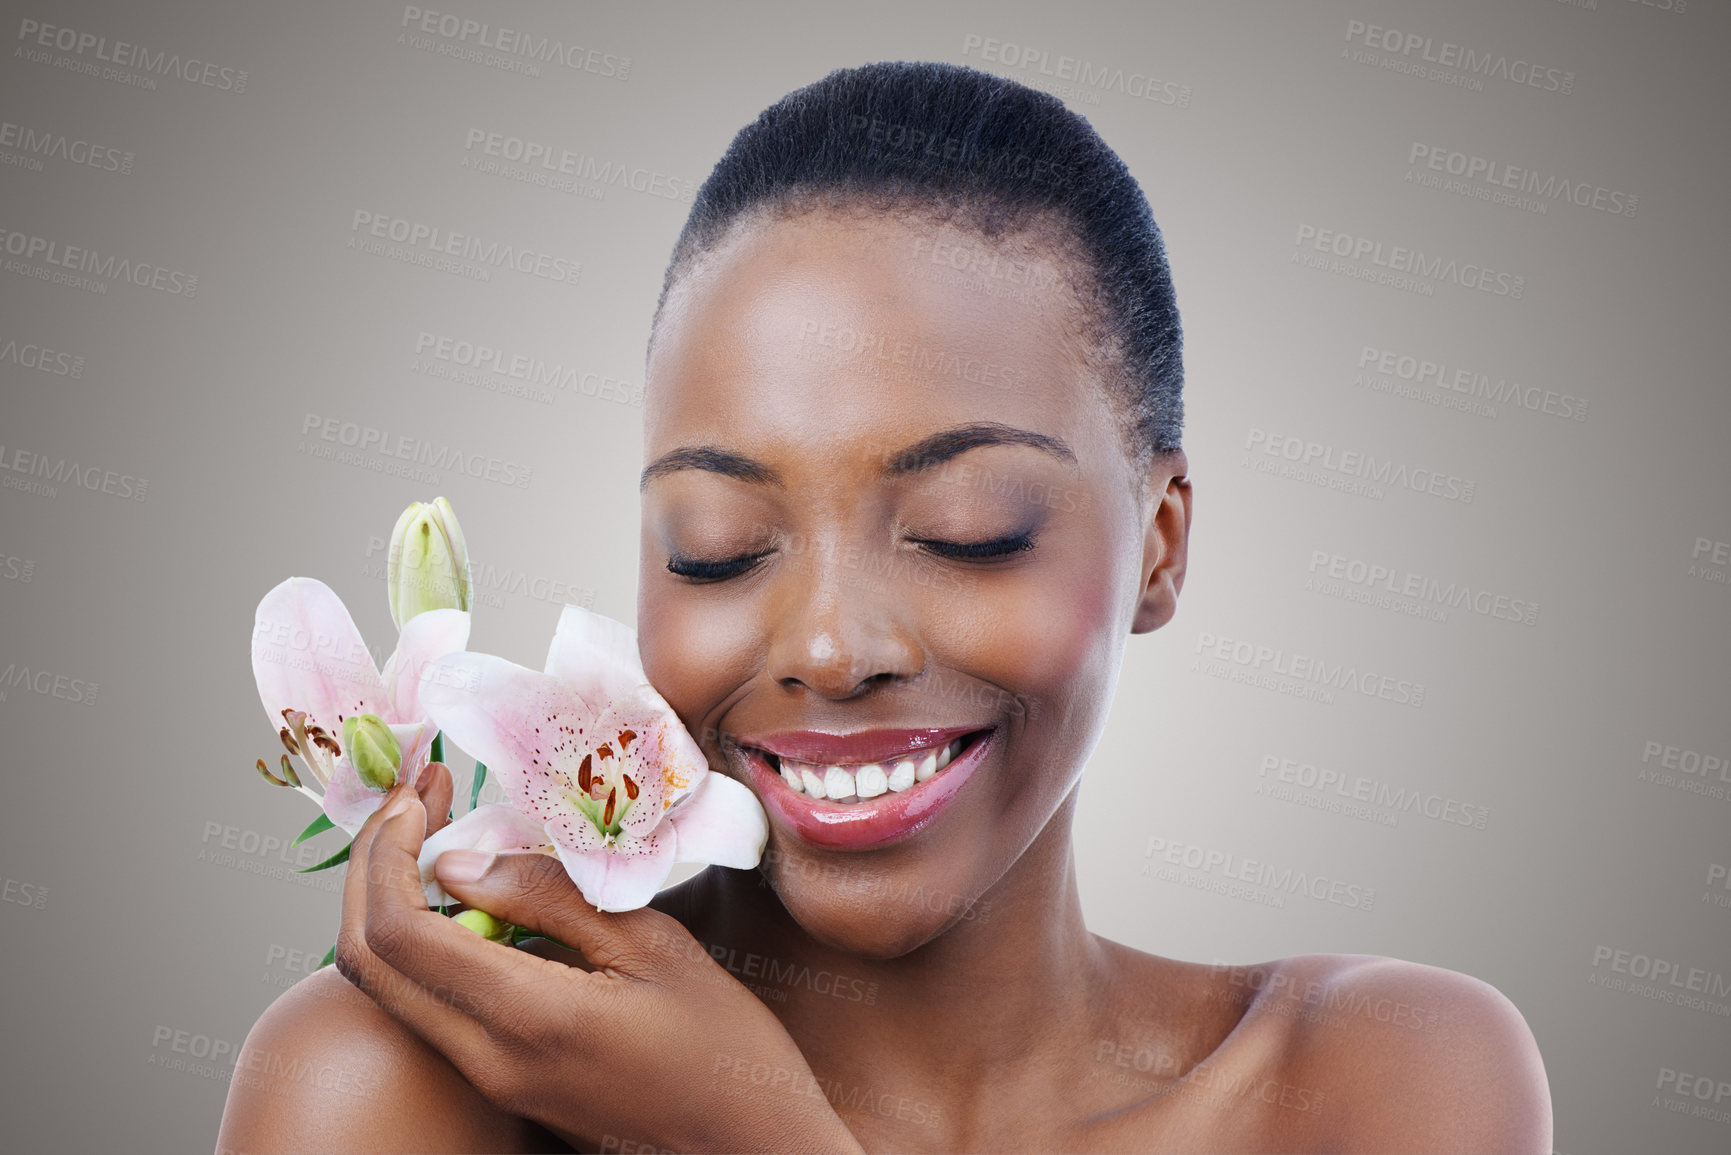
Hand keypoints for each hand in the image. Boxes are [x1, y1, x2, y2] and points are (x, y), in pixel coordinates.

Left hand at [334, 768, 863, 1154]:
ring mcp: (490, 1080)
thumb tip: (458, 862)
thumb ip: (550, 899)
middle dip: (373, 868)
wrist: (750, 1147)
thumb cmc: (724, 1044)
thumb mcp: (655, 945)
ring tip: (445, 835)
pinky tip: (481, 897)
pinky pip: (434, 1006)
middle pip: (368, 963)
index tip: (419, 794)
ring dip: (397, 903)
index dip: (387, 851)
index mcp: (526, 1017)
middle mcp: (487, 1059)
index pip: (400, 932)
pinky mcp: (505, 1084)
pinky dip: (430, 942)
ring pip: (394, 988)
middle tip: (417, 802)